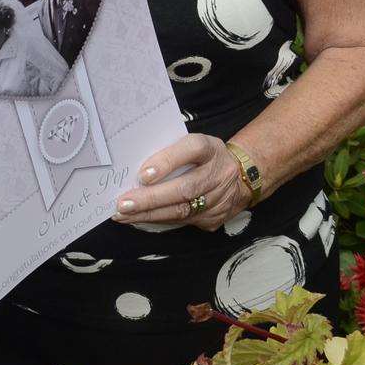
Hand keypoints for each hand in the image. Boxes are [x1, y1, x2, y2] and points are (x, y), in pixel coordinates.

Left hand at [110, 134, 249, 231]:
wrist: (241, 177)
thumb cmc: (204, 157)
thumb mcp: (193, 144)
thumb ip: (170, 151)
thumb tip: (136, 167)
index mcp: (211, 148)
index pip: (192, 149)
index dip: (167, 161)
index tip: (143, 174)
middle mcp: (219, 173)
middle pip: (185, 188)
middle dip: (151, 198)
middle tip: (123, 204)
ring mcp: (220, 198)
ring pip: (183, 210)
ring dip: (150, 214)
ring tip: (124, 215)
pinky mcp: (215, 218)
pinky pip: (184, 221)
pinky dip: (159, 220)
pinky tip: (140, 219)